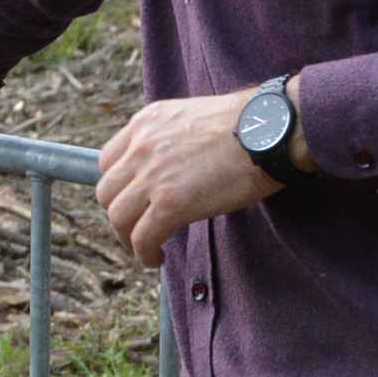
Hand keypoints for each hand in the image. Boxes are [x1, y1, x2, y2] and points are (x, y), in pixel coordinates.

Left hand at [95, 87, 285, 267]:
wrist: (271, 131)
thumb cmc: (249, 125)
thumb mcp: (195, 118)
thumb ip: (174, 139)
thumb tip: (175, 166)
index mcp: (146, 122)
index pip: (108, 161)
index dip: (118, 187)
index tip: (133, 200)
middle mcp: (141, 146)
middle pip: (107, 191)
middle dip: (120, 214)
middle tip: (138, 228)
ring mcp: (153, 175)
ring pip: (117, 217)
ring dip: (128, 238)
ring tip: (147, 249)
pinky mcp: (170, 204)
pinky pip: (142, 238)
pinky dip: (144, 254)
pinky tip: (156, 258)